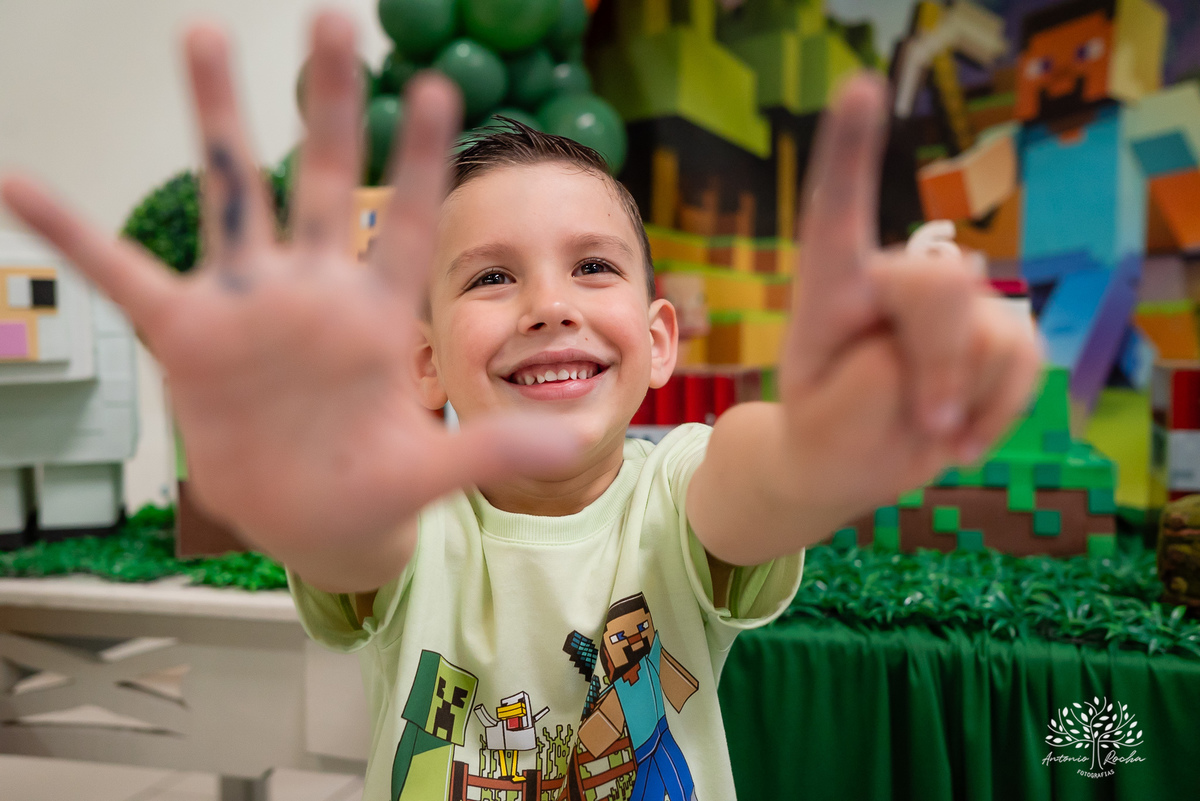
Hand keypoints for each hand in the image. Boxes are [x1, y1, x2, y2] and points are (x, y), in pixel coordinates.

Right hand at [1, 14, 576, 588]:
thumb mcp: (434, 472)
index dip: (420, 162)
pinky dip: (72, 235)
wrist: (314, 518)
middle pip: (323, 183)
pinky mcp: (189, 336)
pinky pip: (120, 275)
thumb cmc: (377, 488)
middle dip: (326, 107)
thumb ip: (492, 449)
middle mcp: (314, 293)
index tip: (435, 89)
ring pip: (232, 198)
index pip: (407, 226)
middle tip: (329, 19)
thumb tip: (572, 438)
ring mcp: (249, 308)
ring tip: (204, 35)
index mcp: (378, 318)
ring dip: (218, 122)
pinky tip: (22, 184)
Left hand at [778, 74, 1041, 514]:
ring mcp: (951, 304)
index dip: (850, 153)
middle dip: (938, 366)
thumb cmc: (827, 433)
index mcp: (832, 287)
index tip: (859, 90)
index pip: (839, 214)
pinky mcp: (996, 329)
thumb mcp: (832, 424)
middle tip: (919, 421)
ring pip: (991, 333)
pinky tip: (962, 435)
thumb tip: (968, 295)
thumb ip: (884, 370)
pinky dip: (1000, 410)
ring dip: (964, 398)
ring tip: (926, 427)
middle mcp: (892, 278)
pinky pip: (1027, 358)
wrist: (852, 465)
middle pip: (941, 287)